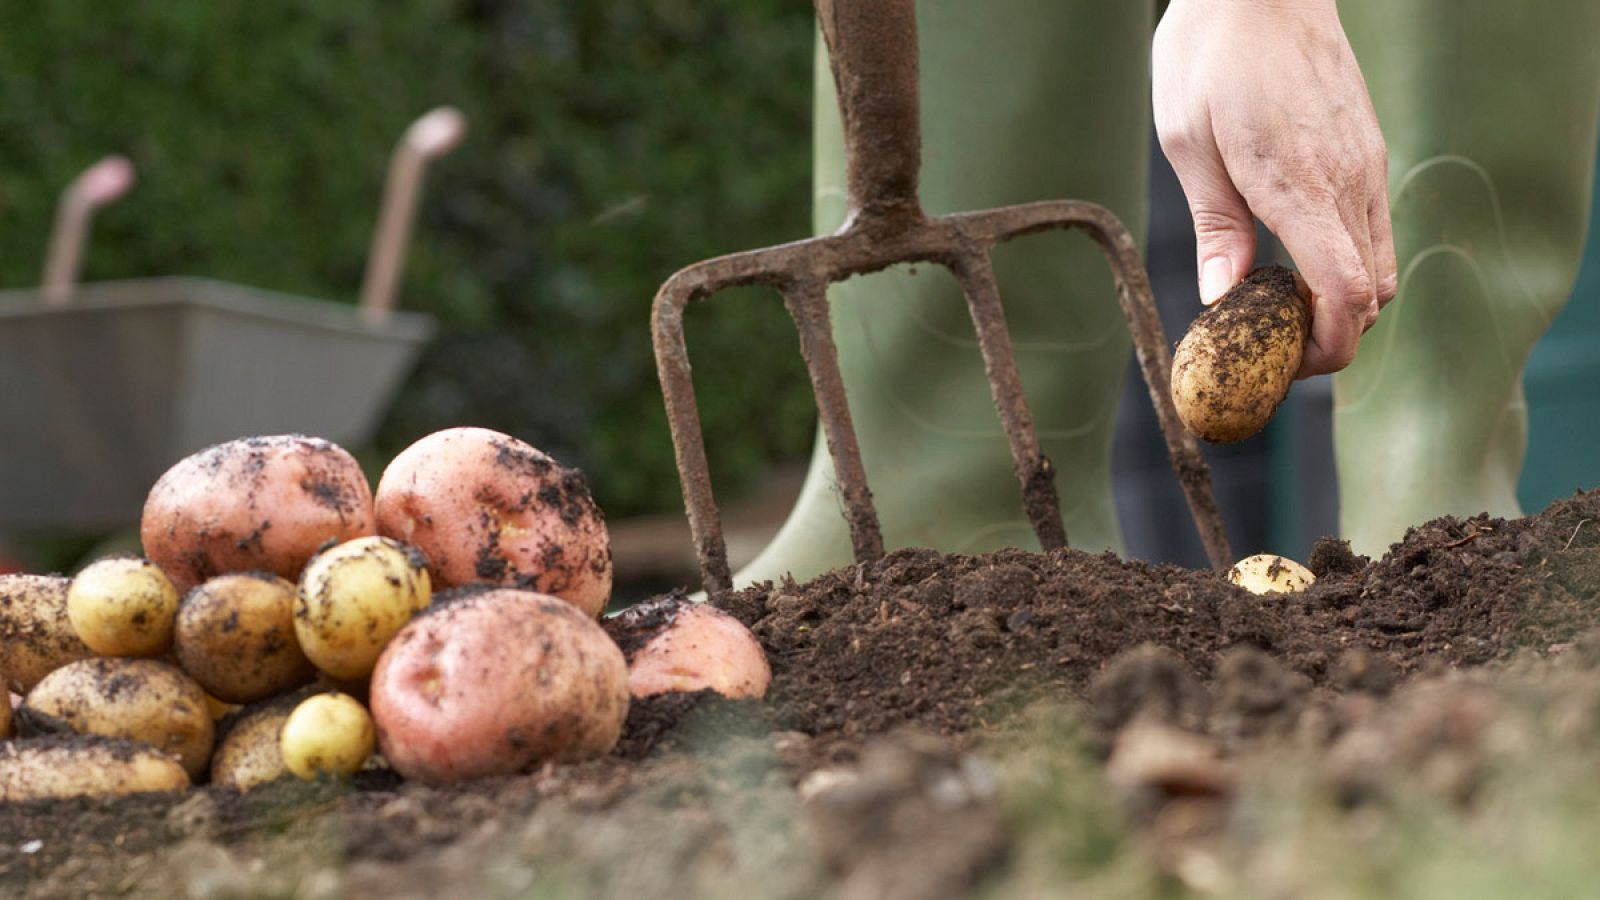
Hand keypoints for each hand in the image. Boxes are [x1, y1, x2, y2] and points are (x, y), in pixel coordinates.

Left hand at [1153, 0, 1395, 376]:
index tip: (1284, 367)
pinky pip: (1373, 228)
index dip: (1326, 349)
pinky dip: (1346, 262)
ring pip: (1379, 264)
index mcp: (1300, 185)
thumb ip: (1215, 225)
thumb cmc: (1211, 55)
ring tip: (1279, 305)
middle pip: (1372, 295)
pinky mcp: (1368, 151)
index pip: (1346, 294)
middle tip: (1272, 345)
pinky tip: (1294, 254)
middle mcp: (1350, 180)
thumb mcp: (1189, 142)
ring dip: (1341, 301)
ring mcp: (1367, 164)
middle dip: (1332, 337)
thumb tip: (1222, 299)